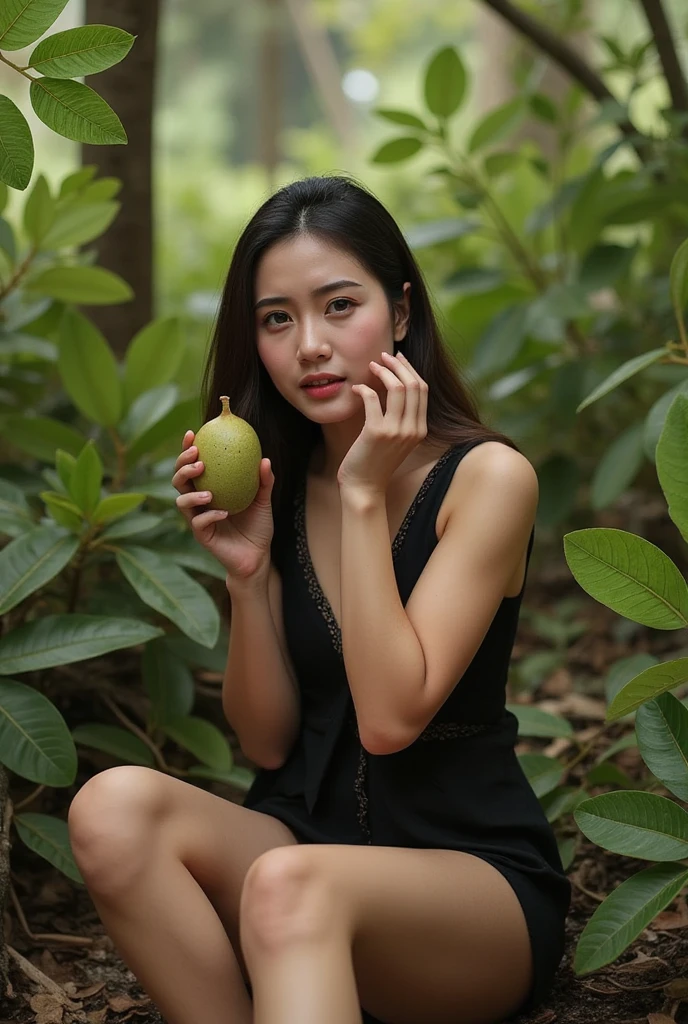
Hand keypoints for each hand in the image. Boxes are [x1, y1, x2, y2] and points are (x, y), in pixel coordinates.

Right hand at [172, 430, 274, 582]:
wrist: (258, 556)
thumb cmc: (258, 526)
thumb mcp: (263, 501)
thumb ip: (264, 481)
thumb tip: (265, 460)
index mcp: (209, 488)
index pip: (192, 466)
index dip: (187, 449)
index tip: (192, 434)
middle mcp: (199, 502)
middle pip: (178, 480)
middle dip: (182, 466)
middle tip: (198, 459)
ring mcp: (198, 519)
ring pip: (181, 502)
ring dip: (192, 493)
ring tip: (208, 492)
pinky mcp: (203, 536)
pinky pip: (199, 523)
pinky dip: (209, 516)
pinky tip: (223, 512)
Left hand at [336, 351, 427, 494]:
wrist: (364, 488)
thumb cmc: (375, 462)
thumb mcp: (395, 438)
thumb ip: (399, 416)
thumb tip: (391, 384)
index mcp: (420, 429)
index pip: (423, 389)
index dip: (410, 369)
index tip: (397, 359)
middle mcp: (413, 429)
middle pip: (414, 384)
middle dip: (398, 365)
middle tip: (382, 356)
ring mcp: (396, 431)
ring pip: (398, 388)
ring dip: (383, 371)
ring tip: (371, 365)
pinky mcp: (376, 432)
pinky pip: (373, 399)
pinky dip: (364, 388)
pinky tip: (356, 388)